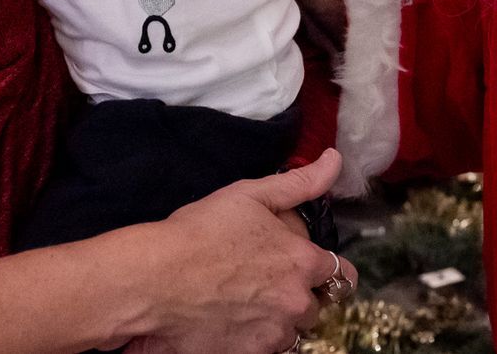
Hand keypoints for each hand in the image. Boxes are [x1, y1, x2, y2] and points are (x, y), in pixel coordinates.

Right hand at [124, 150, 352, 353]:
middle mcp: (296, 303)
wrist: (153, 280)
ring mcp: (274, 334)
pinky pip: (267, 349)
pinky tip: (231, 318)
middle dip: (298, 293)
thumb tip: (333, 161)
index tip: (307, 266)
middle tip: (265, 279)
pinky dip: (255, 337)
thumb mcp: (251, 194)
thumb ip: (301, 183)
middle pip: (316, 305)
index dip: (325, 268)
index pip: (343, 274)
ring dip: (278, 318)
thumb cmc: (199, 233)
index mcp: (303, 262)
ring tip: (245, 300)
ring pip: (292, 330)